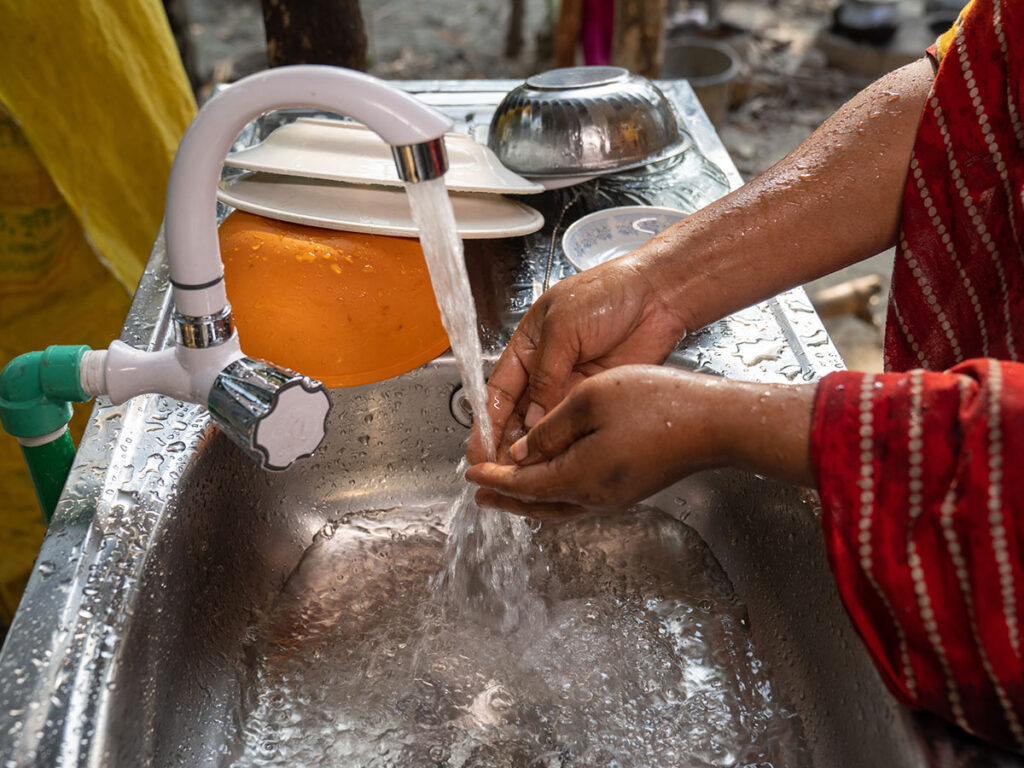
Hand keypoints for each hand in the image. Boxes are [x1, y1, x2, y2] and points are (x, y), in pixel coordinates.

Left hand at [466, 365, 815, 516]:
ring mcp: (615, 496)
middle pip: (537, 503)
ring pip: (559, 504)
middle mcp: (594, 496)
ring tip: (509, 488)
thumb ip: (549, 427)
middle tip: (481, 492)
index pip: (521, 482)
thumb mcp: (589, 401)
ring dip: (529, 496)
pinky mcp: (630, 488)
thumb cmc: (657, 404)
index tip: (470, 473)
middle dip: (506, 496)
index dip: (492, 476)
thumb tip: (521, 449)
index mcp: (578, 476)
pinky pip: (579, 498)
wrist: (715, 423)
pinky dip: (554, 492)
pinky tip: (554, 476)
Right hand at [467, 258, 688, 462]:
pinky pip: (572, 425)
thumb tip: (533, 417)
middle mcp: (545, 370)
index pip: (499, 391)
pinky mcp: (595, 398)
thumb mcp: (563, 328)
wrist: (656, 296)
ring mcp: (571, 386)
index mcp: (527, 347)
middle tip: (498, 470)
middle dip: (505, 443)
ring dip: (532, 448)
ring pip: (544, 426)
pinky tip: (553, 458)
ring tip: (522, 471)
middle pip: (518, 415)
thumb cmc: (608, 293)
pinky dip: (561, 443)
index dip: (486, 422)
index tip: (479, 448)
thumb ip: (545, 374)